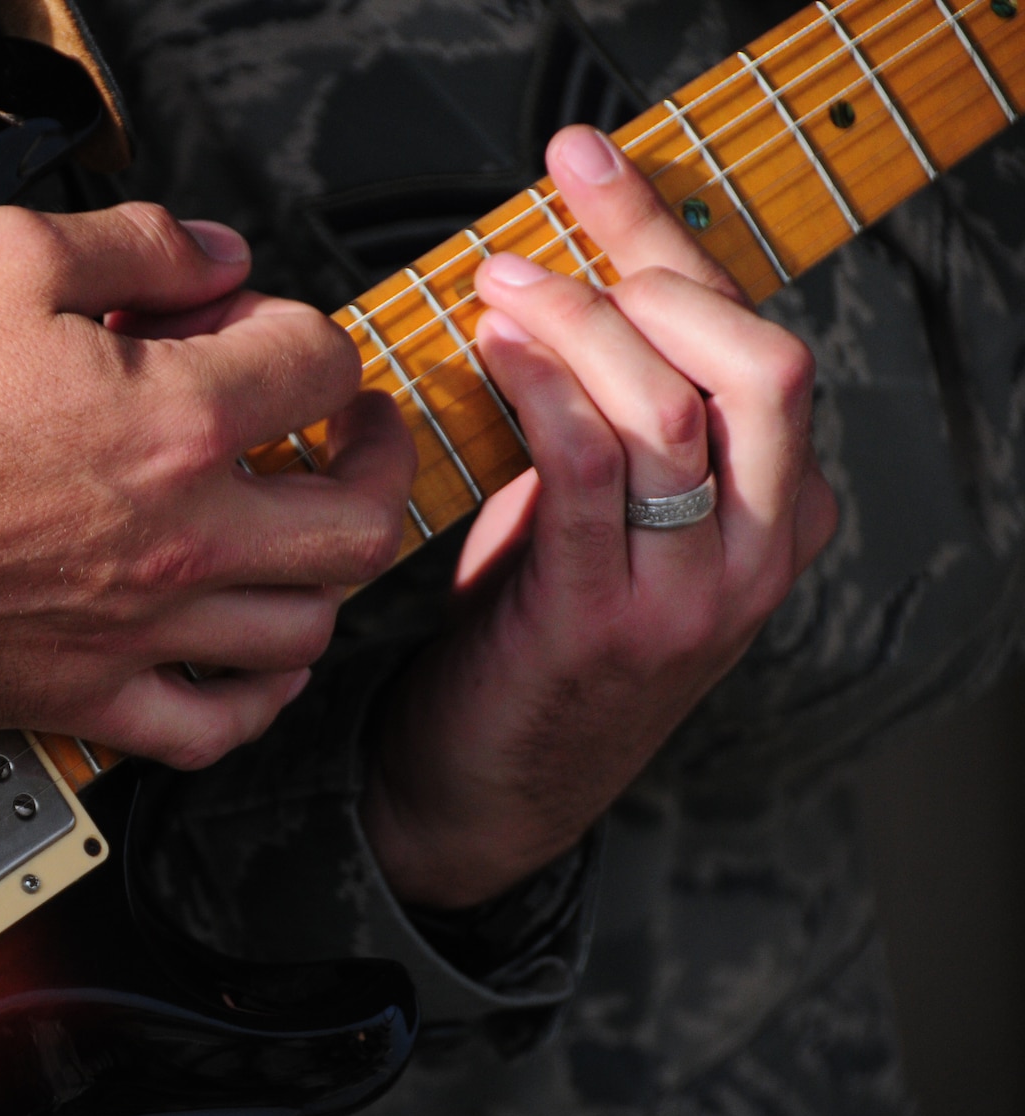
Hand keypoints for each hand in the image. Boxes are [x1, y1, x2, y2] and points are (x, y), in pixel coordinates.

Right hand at [0, 203, 415, 767]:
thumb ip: (130, 243)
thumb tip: (214, 254)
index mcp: (173, 421)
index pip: (317, 365)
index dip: (304, 330)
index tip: (269, 331)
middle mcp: (180, 540)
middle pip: (359, 519)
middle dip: (374, 460)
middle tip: (352, 434)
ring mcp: (138, 632)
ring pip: (305, 627)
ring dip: (327, 574)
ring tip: (306, 534)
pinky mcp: (82, 699)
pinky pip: (215, 729)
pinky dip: (259, 700)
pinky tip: (260, 664)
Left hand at [360, 126, 836, 908]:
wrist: (487, 791)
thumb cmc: (529, 639)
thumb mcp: (598, 521)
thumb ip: (608, 427)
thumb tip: (552, 292)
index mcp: (780, 511)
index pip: (755, 342)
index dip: (668, 243)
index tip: (585, 171)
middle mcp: (762, 550)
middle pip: (759, 363)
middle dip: (649, 270)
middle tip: (545, 235)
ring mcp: (694, 593)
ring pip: (674, 409)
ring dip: (579, 325)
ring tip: (501, 285)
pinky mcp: (603, 621)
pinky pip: (589, 472)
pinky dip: (544, 391)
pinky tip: (494, 352)